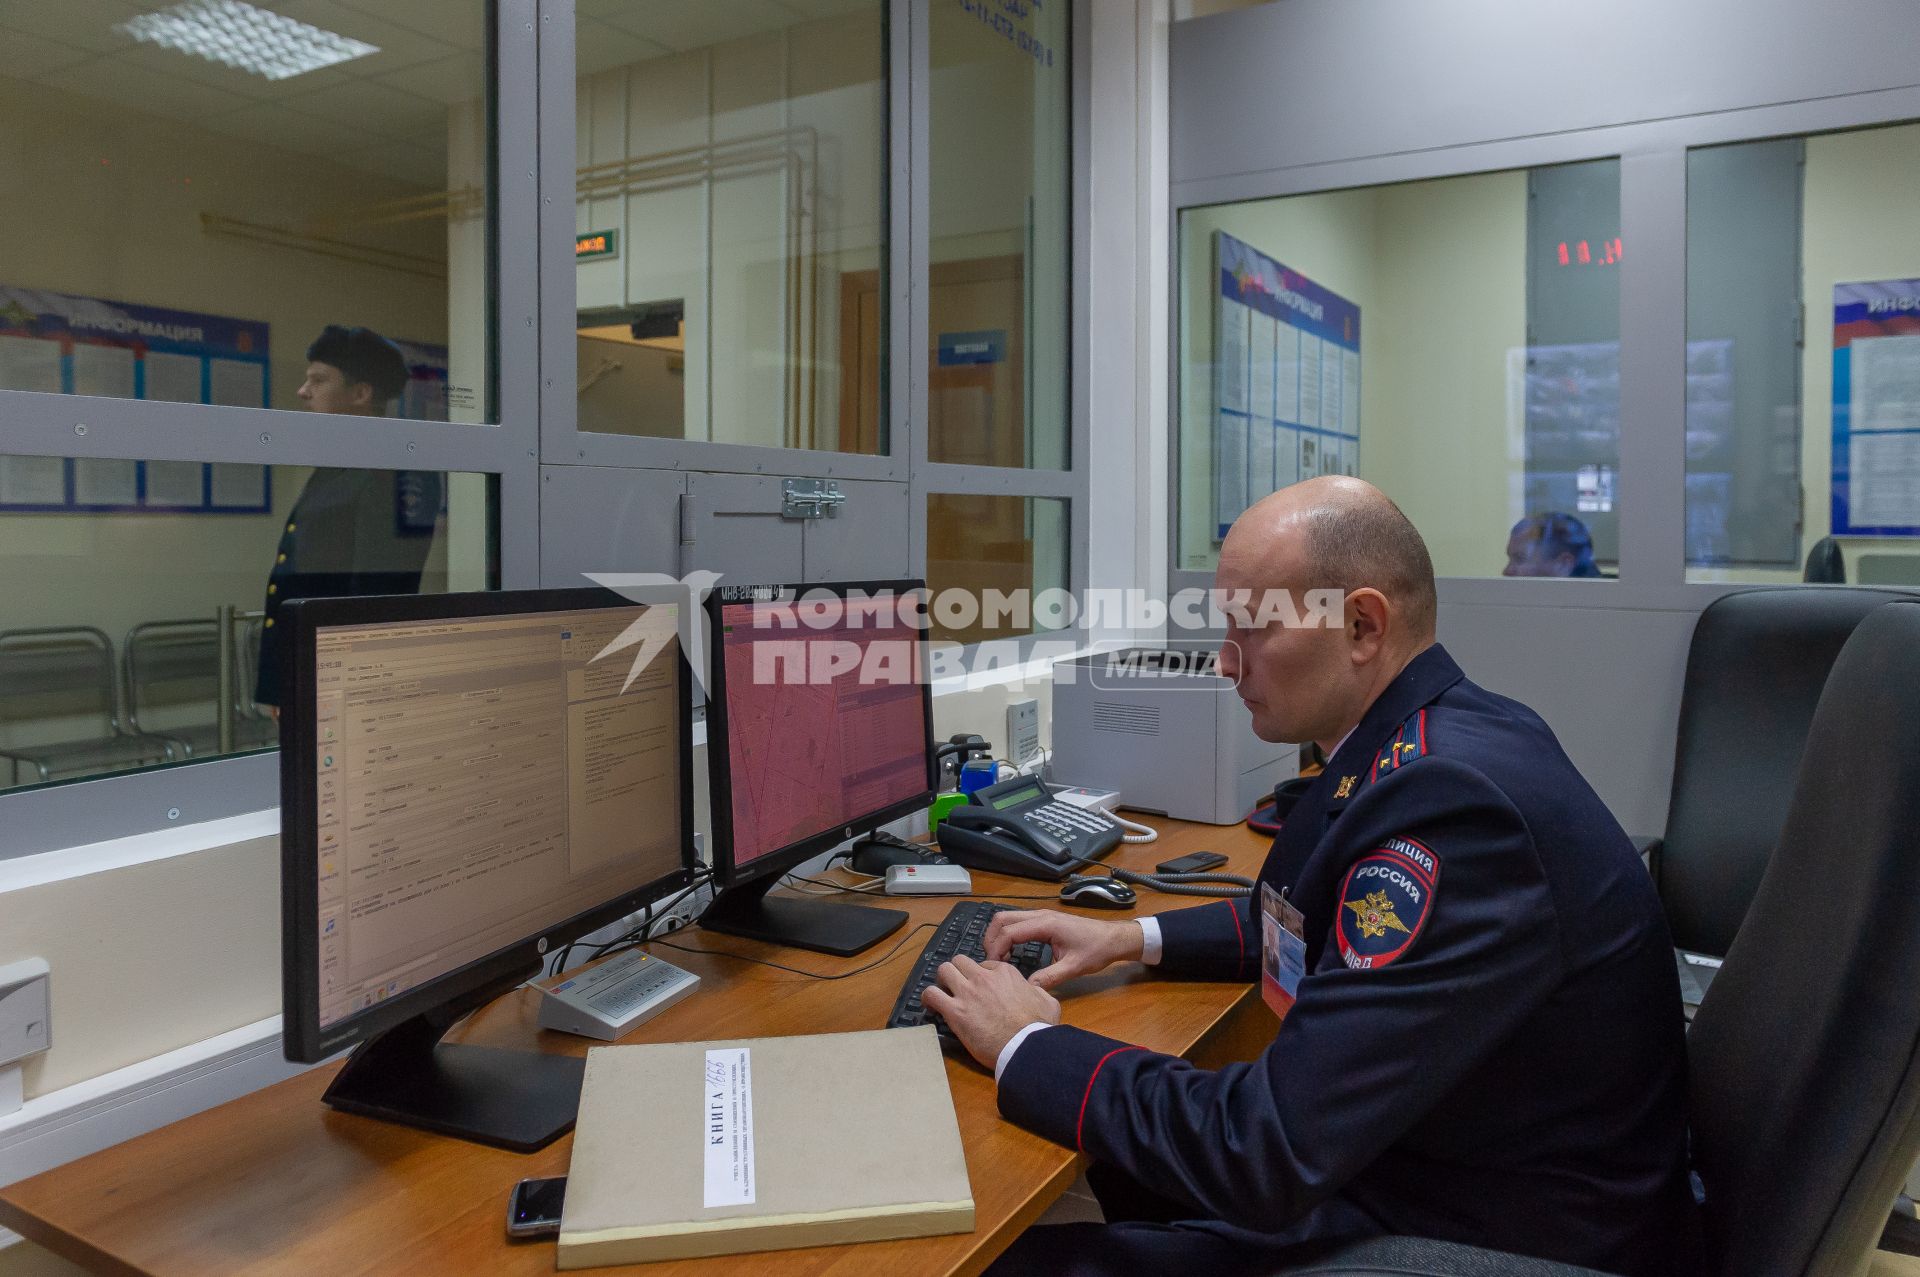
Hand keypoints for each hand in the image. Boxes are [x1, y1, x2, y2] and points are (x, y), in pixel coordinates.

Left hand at [921, 954, 1059, 1069]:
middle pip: (960, 961)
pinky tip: (930, 1005)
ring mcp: (967, 993)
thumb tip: (1035, 991)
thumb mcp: (1047, 1001)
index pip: (985, 965)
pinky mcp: (955, 1011)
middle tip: (958, 985)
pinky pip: (932, 994)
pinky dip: (928, 997)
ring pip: (944, 970)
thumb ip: (1038, 990)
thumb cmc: (1038, 1027)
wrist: (1026, 1047)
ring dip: (942, 980)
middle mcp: (984, 978)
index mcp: (1005, 973)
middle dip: (958, 971)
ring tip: (943, 991)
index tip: (980, 987)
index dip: (981, 975)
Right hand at [983, 909, 1144, 991]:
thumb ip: (1049, 978)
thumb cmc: (1096, 950)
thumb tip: (1027, 988)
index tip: (993, 968)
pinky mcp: (1044, 920)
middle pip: (1002, 919)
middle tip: (992, 963)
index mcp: (1045, 924)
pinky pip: (1018, 922)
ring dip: (998, 936)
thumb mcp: (1073, 968)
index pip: (1009, 932)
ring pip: (1008, 918)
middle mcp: (1040, 915)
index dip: (996, 949)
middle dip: (991, 939)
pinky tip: (1011, 953)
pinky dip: (1008, 935)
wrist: (1114, 938)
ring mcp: (1042, 915)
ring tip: (999, 960)